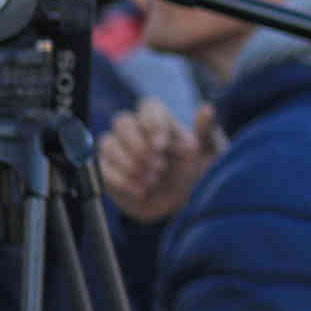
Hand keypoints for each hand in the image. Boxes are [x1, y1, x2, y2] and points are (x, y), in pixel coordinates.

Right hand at [98, 97, 226, 223]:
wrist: (185, 204)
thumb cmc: (198, 172)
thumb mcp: (210, 153)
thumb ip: (206, 131)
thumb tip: (207, 108)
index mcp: (163, 121)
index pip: (148, 106)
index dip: (152, 122)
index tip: (163, 144)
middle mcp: (138, 132)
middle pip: (122, 122)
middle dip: (138, 144)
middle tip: (158, 165)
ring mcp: (120, 151)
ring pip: (108, 143)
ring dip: (129, 163)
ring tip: (152, 180)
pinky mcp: (109, 172)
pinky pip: (101, 168)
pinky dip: (120, 179)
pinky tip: (141, 190)